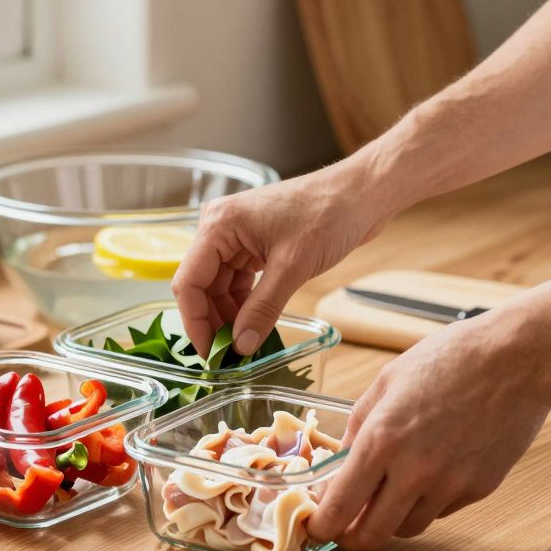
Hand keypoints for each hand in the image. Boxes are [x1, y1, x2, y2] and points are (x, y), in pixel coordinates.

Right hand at [172, 159, 396, 355]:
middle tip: (229, 356)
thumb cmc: (327, 214)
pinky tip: (254, 326)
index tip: (210, 353)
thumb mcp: (292, 268)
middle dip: (213, 322)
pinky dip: (245, 305)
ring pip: (219, 287)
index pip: (189, 282)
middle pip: (202, 286)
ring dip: (230, 316)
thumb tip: (240, 346)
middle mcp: (220, 228)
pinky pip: (238, 282)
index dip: (195, 321)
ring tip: (243, 345)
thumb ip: (262, 309)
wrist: (361, 194)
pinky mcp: (254, 245)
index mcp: (218, 225)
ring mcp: (237, 237)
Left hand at [306, 313, 550, 549]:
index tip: (317, 526)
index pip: (339, 508)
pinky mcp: (479, 489)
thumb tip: (342, 462)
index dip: (322, 526)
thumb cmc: (451, 359)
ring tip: (385, 498)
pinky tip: (426, 477)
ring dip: (389, 521)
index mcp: (382, 440)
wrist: (517, 360)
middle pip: (371, 535)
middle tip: (343, 529)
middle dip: (350, 538)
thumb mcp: (387, 382)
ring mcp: (450, 485)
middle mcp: (414, 471)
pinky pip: (441, 511)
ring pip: (408, 528)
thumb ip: (359, 427)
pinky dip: (425, 504)